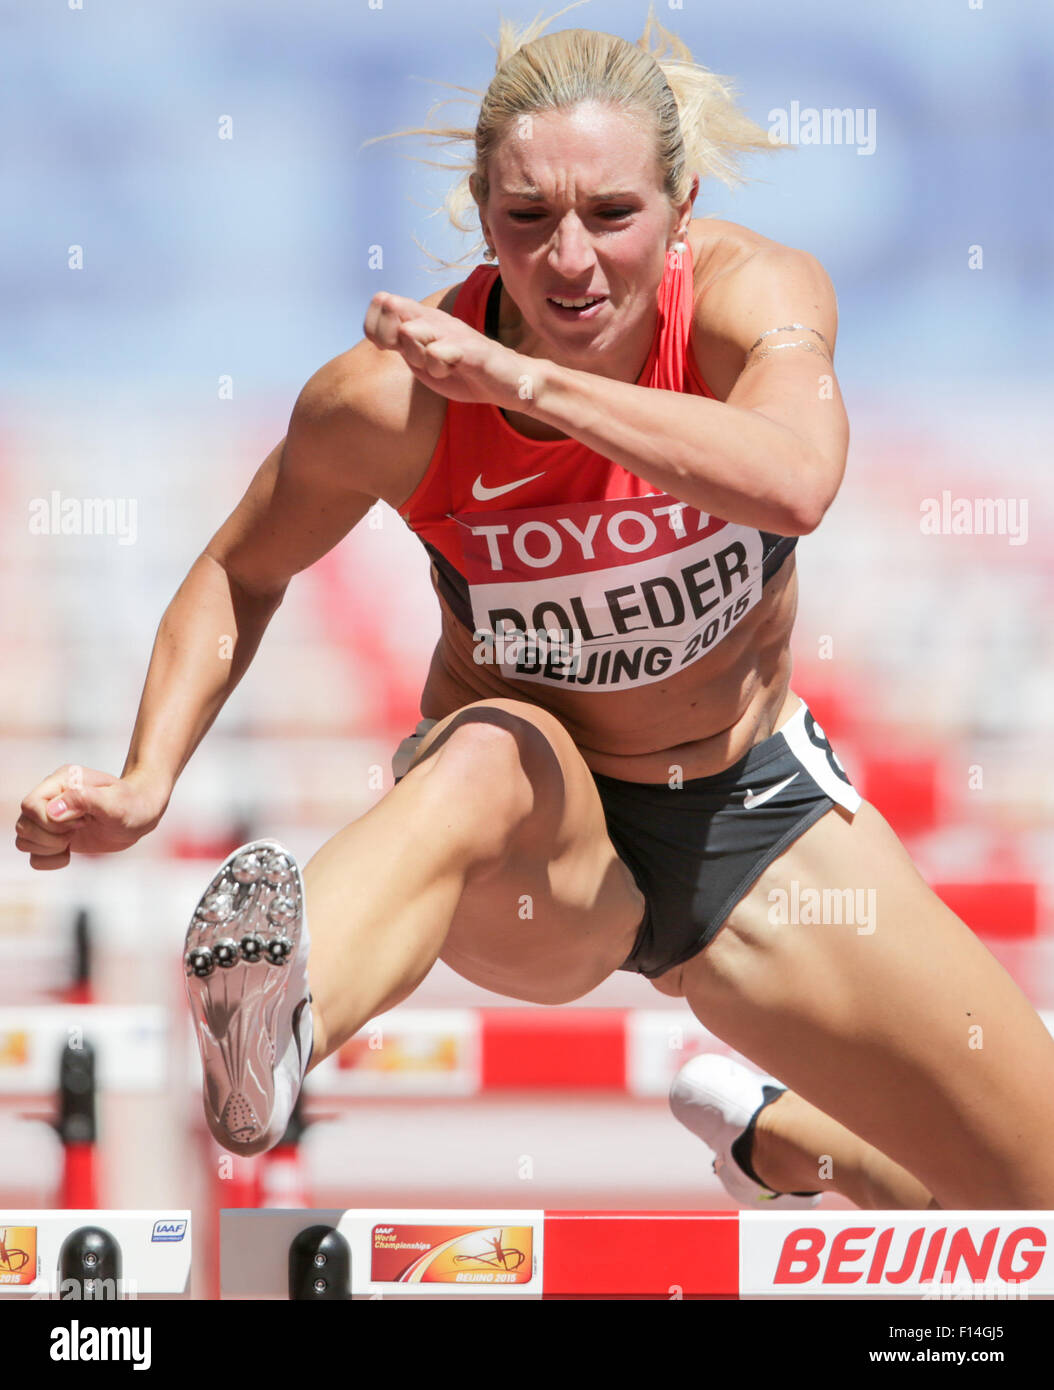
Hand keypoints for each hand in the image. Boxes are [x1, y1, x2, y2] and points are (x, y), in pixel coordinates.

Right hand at [16, 765, 169, 869]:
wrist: (140, 814)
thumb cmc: (131, 804)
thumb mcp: (115, 802)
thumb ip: (84, 800)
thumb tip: (53, 811)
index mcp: (61, 782)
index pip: (31, 805)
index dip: (51, 822)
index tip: (81, 821)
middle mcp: (50, 798)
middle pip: (24, 825)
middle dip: (51, 837)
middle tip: (80, 829)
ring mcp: (49, 818)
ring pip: (24, 840)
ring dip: (49, 848)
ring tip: (74, 838)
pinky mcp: (53, 837)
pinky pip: (33, 856)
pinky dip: (49, 860)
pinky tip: (69, 852)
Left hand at [363, 291, 534, 408]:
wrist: (508, 382)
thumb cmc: (463, 371)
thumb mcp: (423, 362)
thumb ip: (402, 348)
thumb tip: (378, 336)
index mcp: (422, 318)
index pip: (381, 303)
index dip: (375, 328)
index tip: (391, 348)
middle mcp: (435, 317)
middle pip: (391, 309)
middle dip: (392, 341)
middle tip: (415, 357)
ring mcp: (453, 331)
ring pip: (410, 332)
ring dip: (417, 356)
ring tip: (437, 366)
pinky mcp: (470, 350)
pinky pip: (438, 353)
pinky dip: (439, 367)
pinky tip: (454, 370)